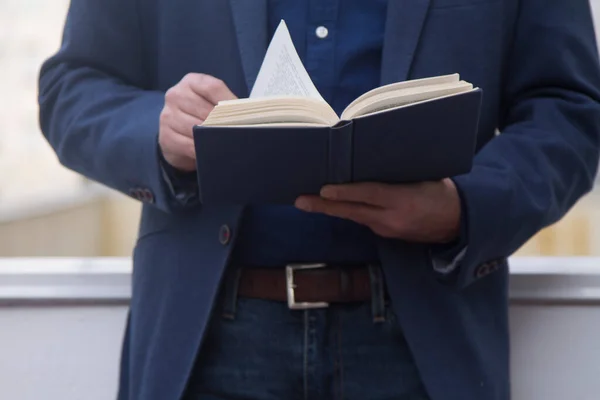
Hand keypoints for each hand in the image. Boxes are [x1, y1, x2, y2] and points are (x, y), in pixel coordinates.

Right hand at [159, 73, 235, 171]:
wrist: (178, 137)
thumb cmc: (201, 117)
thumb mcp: (212, 104)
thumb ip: (224, 105)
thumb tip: (245, 116)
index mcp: (191, 82)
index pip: (212, 87)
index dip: (229, 102)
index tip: (243, 115)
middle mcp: (176, 95)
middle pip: (205, 110)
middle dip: (222, 124)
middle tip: (235, 133)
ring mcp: (167, 115)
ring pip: (196, 129)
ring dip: (211, 138)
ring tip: (222, 142)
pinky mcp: (165, 136)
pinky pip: (188, 145)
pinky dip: (201, 150)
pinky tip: (209, 151)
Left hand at [295, 179, 461, 243]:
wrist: (460, 224)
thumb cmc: (444, 193)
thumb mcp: (425, 177)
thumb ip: (398, 174)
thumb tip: (371, 162)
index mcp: (403, 201)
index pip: (368, 195)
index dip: (344, 192)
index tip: (323, 189)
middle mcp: (392, 219)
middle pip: (352, 211)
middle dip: (324, 206)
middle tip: (300, 201)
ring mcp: (388, 230)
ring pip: (355, 217)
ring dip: (333, 208)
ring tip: (310, 201)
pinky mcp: (387, 235)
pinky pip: (364, 220)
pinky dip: (350, 211)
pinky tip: (337, 205)